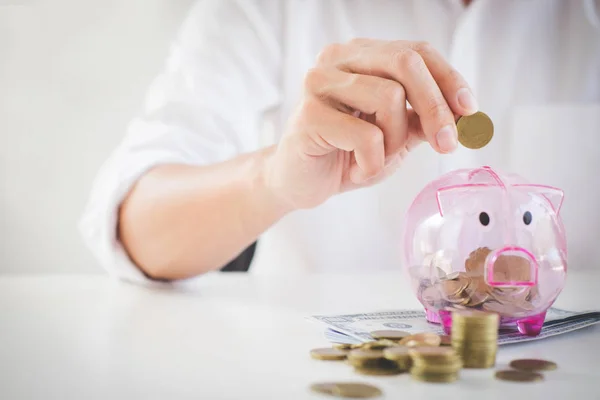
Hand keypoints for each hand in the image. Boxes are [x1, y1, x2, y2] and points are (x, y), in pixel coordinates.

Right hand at [264, 39, 477, 209]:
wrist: (299, 182)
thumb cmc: (345, 154)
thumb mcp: (396, 135)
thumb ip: (424, 119)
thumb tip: (466, 115)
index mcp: (360, 55)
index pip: (416, 51)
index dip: (449, 78)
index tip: (469, 110)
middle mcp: (338, 60)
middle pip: (405, 63)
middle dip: (435, 106)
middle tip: (447, 143)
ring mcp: (320, 84)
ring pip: (388, 97)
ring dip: (395, 141)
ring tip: (378, 158)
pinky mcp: (309, 116)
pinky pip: (366, 136)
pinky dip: (372, 162)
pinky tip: (357, 169)